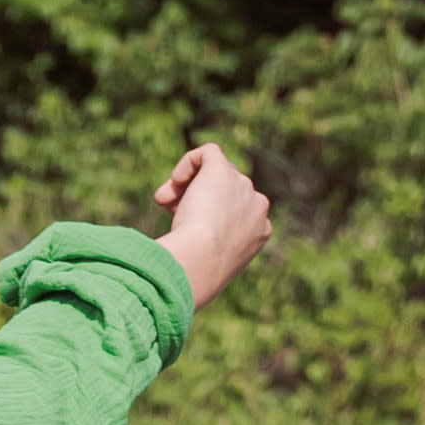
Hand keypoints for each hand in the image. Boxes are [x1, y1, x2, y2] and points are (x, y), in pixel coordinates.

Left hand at [156, 144, 271, 309]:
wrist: (200, 261)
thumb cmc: (199, 272)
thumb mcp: (210, 263)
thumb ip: (208, 244)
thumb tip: (186, 227)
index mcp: (260, 230)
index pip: (235, 213)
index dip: (210, 218)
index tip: (188, 234)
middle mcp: (257, 204)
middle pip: (223, 193)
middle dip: (195, 201)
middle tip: (170, 214)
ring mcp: (242, 185)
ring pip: (212, 175)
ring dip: (186, 188)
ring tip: (164, 202)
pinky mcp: (221, 169)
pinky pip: (208, 153)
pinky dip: (188, 163)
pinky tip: (175, 181)